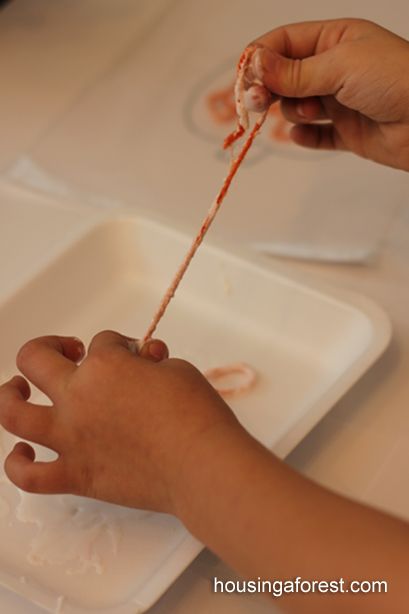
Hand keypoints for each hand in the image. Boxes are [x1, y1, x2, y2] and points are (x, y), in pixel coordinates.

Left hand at [0, 332, 238, 512]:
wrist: (202, 464)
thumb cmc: (196, 413)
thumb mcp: (177, 369)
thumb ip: (151, 364)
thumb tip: (144, 366)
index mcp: (104, 365)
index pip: (103, 342)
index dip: (122, 346)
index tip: (139, 357)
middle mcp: (77, 397)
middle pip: (36, 359)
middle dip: (52, 346)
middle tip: (71, 352)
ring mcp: (70, 438)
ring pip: (13, 414)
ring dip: (10, 396)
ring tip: (18, 389)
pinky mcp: (76, 475)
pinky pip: (29, 477)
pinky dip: (18, 465)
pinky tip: (22, 454)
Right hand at [248, 19, 408, 170]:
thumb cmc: (395, 80)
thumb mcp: (341, 65)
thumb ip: (295, 71)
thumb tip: (254, 63)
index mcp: (335, 39)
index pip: (284, 43)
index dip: (261, 59)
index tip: (245, 79)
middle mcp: (335, 68)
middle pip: (285, 77)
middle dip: (270, 89)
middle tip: (258, 103)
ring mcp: (341, 101)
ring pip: (297, 107)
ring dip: (296, 111)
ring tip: (315, 112)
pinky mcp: (347, 132)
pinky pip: (316, 136)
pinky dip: (306, 137)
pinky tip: (303, 135)